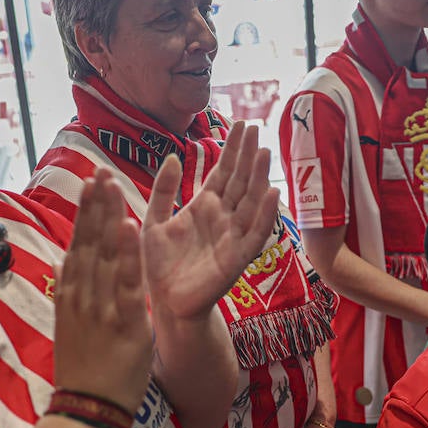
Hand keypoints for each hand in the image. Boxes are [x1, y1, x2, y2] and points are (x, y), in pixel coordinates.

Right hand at [52, 168, 151, 412]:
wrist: (89, 408)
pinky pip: (128, 283)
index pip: (79, 243)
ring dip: (109, 218)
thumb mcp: (71, 324)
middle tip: (100, 170)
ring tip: (112, 185)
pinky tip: (132, 227)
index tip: (91, 182)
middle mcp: (83, 295)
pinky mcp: (125, 323)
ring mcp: (102, 308)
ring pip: (105, 255)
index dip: (85, 211)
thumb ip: (71, 291)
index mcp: (73, 294)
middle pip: (88, 241)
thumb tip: (64, 260)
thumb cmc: (85, 369)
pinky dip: (129, 255)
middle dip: (95, 204)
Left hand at [142, 121, 279, 320]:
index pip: (223, 171)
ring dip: (259, 178)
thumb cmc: (160, 264)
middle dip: (248, 155)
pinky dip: (265, 214)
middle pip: (240, 180)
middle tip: (256, 128)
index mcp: (204, 206)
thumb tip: (172, 155)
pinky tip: (272, 193)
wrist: (166, 303)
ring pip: (250, 201)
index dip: (232, 149)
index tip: (242, 124)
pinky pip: (255, 233)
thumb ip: (163, 190)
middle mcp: (223, 218)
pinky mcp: (237, 258)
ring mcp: (232, 236)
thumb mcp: (154, 220)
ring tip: (264, 152)